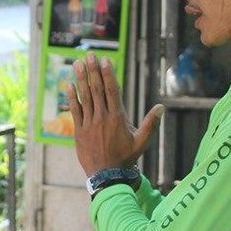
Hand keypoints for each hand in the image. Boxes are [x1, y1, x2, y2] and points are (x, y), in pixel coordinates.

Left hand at [68, 53, 163, 175]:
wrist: (107, 175)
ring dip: (81, 79)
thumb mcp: (142, 141)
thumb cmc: (126, 157)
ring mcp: (89, 123)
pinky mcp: (79, 130)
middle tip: (89, 55)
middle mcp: (102, 117)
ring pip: (85, 97)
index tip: (105, 60)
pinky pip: (75, 110)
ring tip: (77, 64)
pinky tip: (69, 85)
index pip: (112, 90)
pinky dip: (72, 97)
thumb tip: (161, 107)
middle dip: (93, 71)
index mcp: (117, 117)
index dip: (107, 74)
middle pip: (96, 89)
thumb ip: (150, 123)